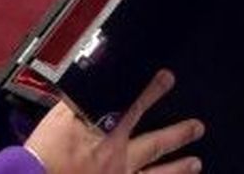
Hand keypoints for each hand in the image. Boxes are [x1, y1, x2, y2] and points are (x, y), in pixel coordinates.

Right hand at [24, 70, 202, 172]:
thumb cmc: (44, 154)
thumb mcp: (59, 119)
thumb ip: (79, 101)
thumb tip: (94, 81)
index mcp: (106, 135)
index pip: (135, 107)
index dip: (152, 91)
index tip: (168, 78)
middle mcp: (119, 159)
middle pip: (155, 144)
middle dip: (179, 134)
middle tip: (199, 127)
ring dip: (177, 169)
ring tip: (196, 163)